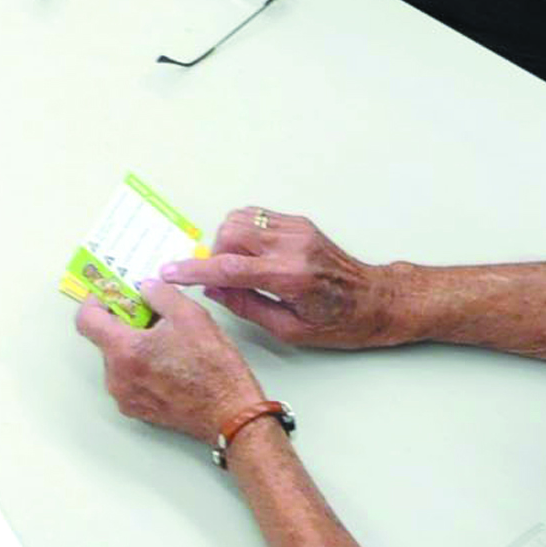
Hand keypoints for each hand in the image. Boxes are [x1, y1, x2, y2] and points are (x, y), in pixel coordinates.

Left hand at [74, 278, 271, 443]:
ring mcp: (126, 397)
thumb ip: (159, 293)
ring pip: (118, 360)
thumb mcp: (189, 315)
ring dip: (134, 345)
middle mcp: (117, 378)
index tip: (111, 296)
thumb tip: (144, 288)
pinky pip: (129, 379)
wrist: (230, 413)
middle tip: (150, 313)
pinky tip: (167, 360)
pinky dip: (141, 365)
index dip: (96, 302)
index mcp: (124, 352)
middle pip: (105, 340)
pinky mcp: (138, 410)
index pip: (86, 320)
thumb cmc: (212, 367)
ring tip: (165, 339)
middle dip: (124, 322)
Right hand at [162, 206, 400, 349]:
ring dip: (228, 241)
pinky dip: (245, 231)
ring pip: (240, 218)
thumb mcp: (290, 330)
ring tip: (240, 268)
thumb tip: (214, 291)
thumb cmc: (340, 323)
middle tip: (223, 280)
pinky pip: (257, 216)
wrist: (376, 300)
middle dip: (215, 255)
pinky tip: (253, 255)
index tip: (169, 272)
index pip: (227, 267)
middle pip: (229, 233)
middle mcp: (291, 245)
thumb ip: (247, 307)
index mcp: (288, 276)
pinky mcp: (299, 223)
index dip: (193, 270)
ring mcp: (296, 229)